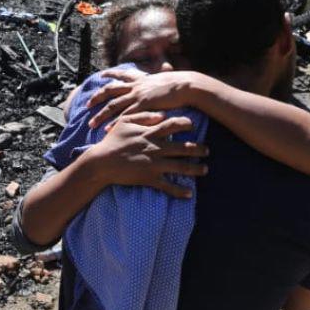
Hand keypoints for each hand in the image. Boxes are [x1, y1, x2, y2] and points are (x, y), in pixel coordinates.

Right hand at [86, 111, 207, 199]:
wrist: (101, 163)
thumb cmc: (112, 140)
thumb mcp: (125, 122)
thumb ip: (143, 116)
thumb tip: (162, 115)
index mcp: (151, 133)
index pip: (174, 125)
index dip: (186, 124)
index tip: (193, 126)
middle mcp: (156, 148)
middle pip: (184, 147)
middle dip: (198, 149)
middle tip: (207, 150)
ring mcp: (154, 164)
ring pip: (181, 167)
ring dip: (195, 169)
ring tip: (205, 169)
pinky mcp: (150, 178)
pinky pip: (168, 186)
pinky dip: (179, 191)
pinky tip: (189, 194)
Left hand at [87, 70, 202, 129]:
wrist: (187, 85)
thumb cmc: (180, 84)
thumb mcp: (167, 77)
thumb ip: (162, 77)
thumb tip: (166, 71)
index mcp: (141, 79)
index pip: (122, 75)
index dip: (111, 74)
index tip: (102, 75)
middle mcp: (135, 86)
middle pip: (110, 91)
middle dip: (97, 98)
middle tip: (87, 105)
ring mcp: (138, 96)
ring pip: (113, 106)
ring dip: (101, 115)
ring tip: (91, 124)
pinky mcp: (142, 106)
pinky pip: (124, 116)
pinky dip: (114, 123)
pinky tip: (107, 130)